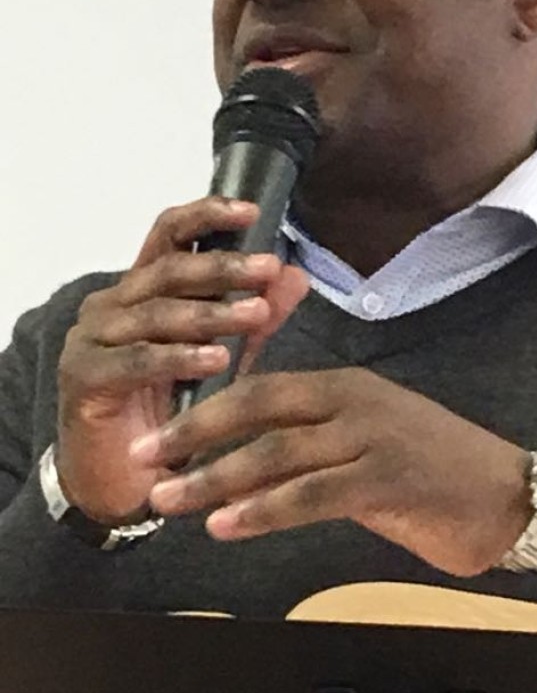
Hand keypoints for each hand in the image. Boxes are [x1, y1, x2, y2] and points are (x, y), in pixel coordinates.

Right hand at [56, 197, 307, 524]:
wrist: (125, 480)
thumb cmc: (173, 410)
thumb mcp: (225, 356)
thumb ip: (255, 317)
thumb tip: (294, 276)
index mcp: (143, 289)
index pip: (169, 235)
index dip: (207, 217)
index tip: (252, 212)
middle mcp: (113, 304)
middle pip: (168, 270)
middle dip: (222, 267)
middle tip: (267, 268)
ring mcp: (92, 338)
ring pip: (156, 312)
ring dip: (210, 312)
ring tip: (254, 315)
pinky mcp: (84, 377)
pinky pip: (136, 359)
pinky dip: (178, 357)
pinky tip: (216, 360)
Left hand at [132, 368, 531, 575]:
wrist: (506, 496)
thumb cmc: (433, 471)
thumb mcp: (364, 449)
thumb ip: (308, 449)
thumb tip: (239, 466)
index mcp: (345, 387)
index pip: (261, 387)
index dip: (204, 410)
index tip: (160, 437)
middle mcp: (353, 401)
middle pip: (258, 407)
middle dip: (194, 434)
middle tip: (145, 460)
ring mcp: (372, 436)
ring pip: (277, 451)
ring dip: (215, 477)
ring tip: (170, 500)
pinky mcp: (388, 478)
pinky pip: (312, 493)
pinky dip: (264, 509)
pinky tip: (226, 525)